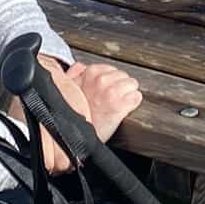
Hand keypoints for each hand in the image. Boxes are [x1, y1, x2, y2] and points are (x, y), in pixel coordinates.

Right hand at [33, 58, 140, 173]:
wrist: (76, 137)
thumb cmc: (74, 115)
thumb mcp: (68, 89)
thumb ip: (74, 74)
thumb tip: (81, 66)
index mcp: (90, 73)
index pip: (111, 69)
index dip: (110, 81)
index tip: (104, 91)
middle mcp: (101, 80)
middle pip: (124, 76)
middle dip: (120, 86)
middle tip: (111, 99)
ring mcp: (112, 91)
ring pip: (132, 84)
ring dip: (128, 94)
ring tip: (117, 104)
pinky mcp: (121, 104)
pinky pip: (136, 97)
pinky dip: (133, 103)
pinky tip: (124, 109)